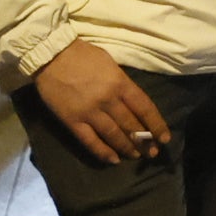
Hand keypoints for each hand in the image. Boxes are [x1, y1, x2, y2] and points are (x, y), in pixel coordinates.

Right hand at [32, 40, 168, 166]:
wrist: (51, 55)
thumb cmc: (83, 55)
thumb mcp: (111, 64)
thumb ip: (122, 84)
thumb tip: (134, 103)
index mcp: (120, 83)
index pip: (144, 108)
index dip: (156, 125)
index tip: (164, 138)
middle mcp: (108, 100)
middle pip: (131, 124)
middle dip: (144, 140)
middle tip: (152, 152)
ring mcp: (90, 112)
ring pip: (113, 135)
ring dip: (127, 148)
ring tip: (137, 156)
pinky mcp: (72, 121)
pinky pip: (90, 141)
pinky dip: (102, 152)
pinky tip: (113, 160)